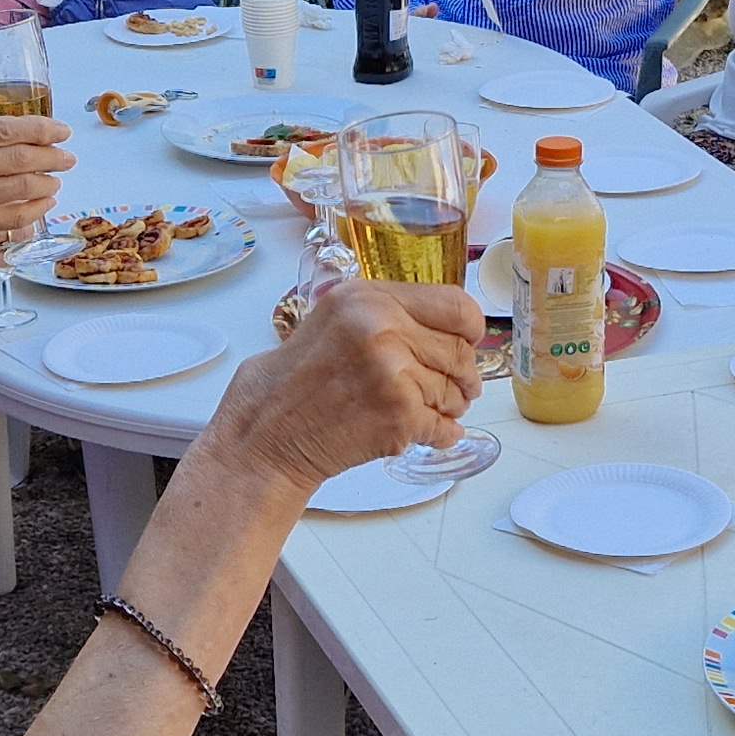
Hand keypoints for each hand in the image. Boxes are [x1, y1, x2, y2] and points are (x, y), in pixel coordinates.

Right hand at [205, 277, 484, 491]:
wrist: (264, 437)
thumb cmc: (291, 385)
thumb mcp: (332, 321)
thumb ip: (385, 314)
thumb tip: (442, 326)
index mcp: (368, 298)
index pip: (456, 305)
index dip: (470, 329)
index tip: (469, 342)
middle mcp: (383, 328)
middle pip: (460, 351)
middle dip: (462, 375)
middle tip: (456, 389)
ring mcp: (393, 373)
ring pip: (454, 392)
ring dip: (448, 408)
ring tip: (425, 412)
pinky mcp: (399, 415)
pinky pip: (444, 427)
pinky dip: (441, 435)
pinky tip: (424, 433)